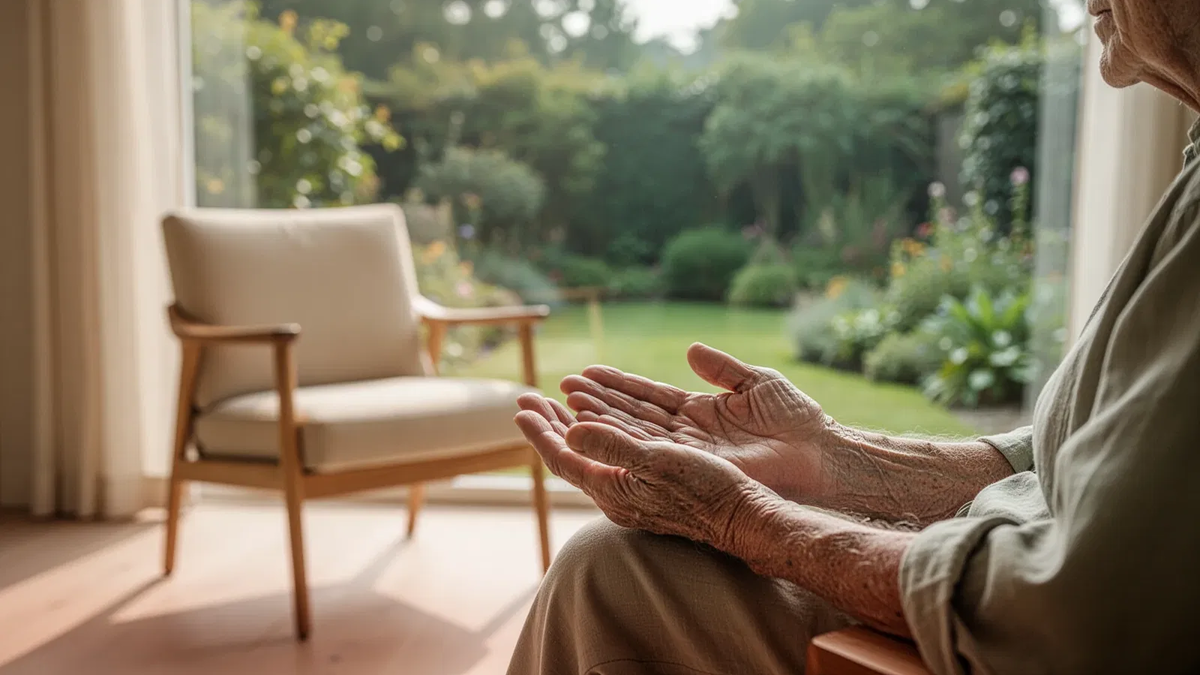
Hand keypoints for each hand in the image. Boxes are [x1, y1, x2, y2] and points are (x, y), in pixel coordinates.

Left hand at [514, 394, 764, 548]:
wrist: (743, 516)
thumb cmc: (706, 491)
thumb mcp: (658, 463)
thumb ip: (614, 447)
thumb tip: (570, 431)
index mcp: (612, 490)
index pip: (564, 459)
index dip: (540, 432)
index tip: (521, 406)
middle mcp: (617, 493)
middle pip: (571, 455)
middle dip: (549, 424)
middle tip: (528, 397)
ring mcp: (633, 490)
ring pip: (591, 453)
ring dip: (570, 424)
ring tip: (555, 401)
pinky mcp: (651, 484)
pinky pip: (612, 452)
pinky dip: (600, 429)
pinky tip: (600, 419)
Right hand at [559, 343, 838, 504]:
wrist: (822, 454)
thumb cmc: (798, 420)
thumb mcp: (756, 383)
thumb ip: (721, 368)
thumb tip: (690, 351)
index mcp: (698, 411)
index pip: (648, 396)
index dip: (616, 385)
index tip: (586, 373)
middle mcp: (687, 433)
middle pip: (632, 414)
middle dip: (596, 401)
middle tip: (561, 388)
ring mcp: (688, 451)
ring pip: (633, 432)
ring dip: (600, 417)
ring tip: (567, 402)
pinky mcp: (695, 466)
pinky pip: (650, 451)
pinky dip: (621, 439)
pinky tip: (595, 427)